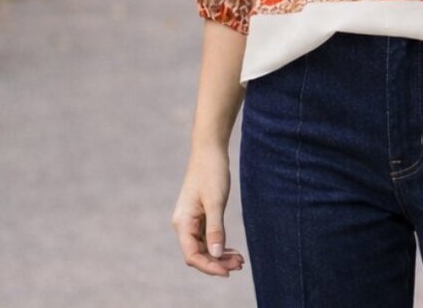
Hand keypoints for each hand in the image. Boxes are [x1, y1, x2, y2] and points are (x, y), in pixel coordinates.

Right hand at [172, 145, 245, 277]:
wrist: (209, 150)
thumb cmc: (211, 172)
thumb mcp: (216, 201)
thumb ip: (215, 228)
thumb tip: (216, 255)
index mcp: (183, 223)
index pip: (192, 255)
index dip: (209, 266)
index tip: (227, 271)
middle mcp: (184, 225)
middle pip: (198, 254)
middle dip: (218, 262)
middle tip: (240, 264)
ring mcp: (191, 221)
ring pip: (204, 247)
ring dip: (220, 255)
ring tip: (239, 260)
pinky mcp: (200, 216)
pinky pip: (207, 238)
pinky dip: (219, 245)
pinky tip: (232, 250)